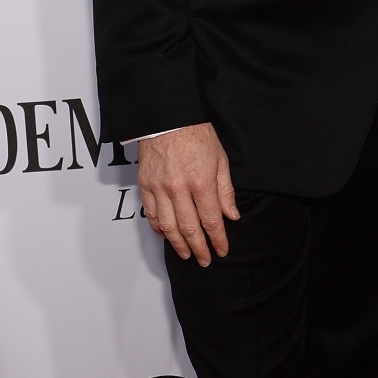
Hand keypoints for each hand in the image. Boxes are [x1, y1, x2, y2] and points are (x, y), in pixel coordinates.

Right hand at [138, 123, 238, 265]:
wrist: (169, 118)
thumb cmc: (197, 135)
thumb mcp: (220, 160)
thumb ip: (225, 191)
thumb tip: (231, 215)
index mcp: (201, 182)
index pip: (211, 220)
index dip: (218, 239)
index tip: (222, 250)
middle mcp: (179, 189)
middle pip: (189, 228)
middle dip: (199, 248)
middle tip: (205, 260)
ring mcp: (159, 188)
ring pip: (168, 226)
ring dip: (178, 244)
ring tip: (186, 254)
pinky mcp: (146, 185)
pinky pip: (151, 214)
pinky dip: (159, 228)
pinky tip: (166, 235)